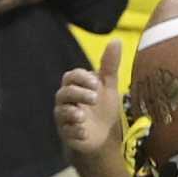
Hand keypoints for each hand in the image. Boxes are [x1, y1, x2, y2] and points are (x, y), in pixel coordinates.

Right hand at [55, 39, 122, 157]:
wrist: (105, 136)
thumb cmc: (103, 107)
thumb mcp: (108, 86)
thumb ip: (109, 65)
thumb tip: (116, 40)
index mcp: (75, 87)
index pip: (70, 77)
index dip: (81, 78)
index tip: (96, 82)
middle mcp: (66, 102)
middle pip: (64, 94)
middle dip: (78, 94)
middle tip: (94, 97)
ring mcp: (65, 119)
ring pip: (61, 113)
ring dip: (72, 113)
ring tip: (83, 116)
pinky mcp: (68, 135)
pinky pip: (67, 132)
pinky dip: (75, 132)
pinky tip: (84, 132)